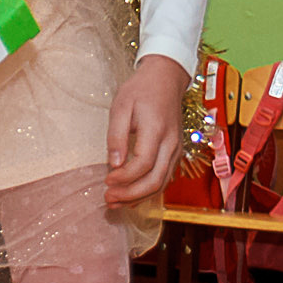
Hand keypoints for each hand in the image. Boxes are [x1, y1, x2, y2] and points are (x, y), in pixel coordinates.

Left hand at [105, 53, 192, 205]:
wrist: (166, 79)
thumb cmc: (140, 90)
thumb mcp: (121, 106)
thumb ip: (116, 135)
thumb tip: (114, 164)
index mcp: (156, 129)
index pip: (143, 163)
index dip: (125, 177)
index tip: (106, 180)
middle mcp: (171, 143)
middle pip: (155, 180)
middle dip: (131, 194)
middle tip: (108, 198)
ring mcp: (176, 149)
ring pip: (162, 183)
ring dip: (138, 197)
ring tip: (115, 202)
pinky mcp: (175, 153)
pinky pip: (164, 178)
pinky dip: (148, 191)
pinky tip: (131, 196)